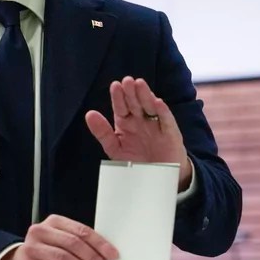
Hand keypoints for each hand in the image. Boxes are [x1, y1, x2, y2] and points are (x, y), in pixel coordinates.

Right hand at [0, 215, 119, 259]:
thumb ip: (79, 244)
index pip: (81, 230)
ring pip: (65, 258)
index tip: (112, 255)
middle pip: (73, 244)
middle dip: (93, 258)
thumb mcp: (60, 242)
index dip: (100, 243)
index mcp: (53, 222)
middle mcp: (39, 231)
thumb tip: (105, 256)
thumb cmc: (46, 254)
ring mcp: (32, 248)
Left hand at [85, 76, 191, 190]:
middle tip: (127, 80)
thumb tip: (89, 114)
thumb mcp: (114, 148)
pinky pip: (167, 121)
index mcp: (126, 123)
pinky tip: (157, 102)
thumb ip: (102, 132)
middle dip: (131, 92)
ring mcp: (156, 126)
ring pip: (150, 107)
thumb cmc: (135, 161)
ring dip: (145, 96)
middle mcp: (141, 121)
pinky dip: (163, 112)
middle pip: (135, 104)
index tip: (115, 86)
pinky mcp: (170, 134)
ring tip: (139, 84)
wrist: (156, 178)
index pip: (121, 107)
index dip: (118, 97)